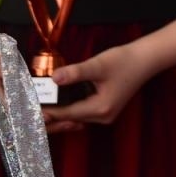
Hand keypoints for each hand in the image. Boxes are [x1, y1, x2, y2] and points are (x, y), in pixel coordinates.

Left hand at [41, 42, 157, 131]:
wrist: (146, 59)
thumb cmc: (124, 60)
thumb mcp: (98, 65)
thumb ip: (75, 72)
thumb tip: (53, 78)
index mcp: (100, 109)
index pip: (67, 114)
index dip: (48, 111)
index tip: (30, 108)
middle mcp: (103, 116)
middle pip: (71, 118)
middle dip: (53, 112)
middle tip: (32, 105)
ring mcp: (106, 114)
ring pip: (77, 115)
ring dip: (61, 109)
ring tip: (42, 101)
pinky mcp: (107, 108)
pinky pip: (84, 111)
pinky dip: (71, 106)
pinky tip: (61, 98)